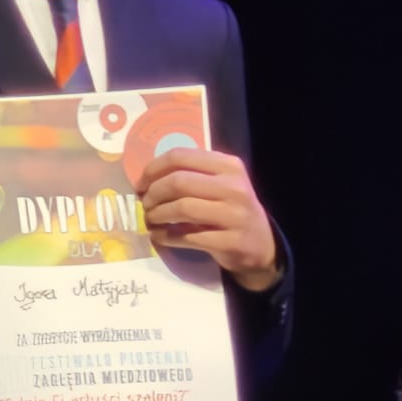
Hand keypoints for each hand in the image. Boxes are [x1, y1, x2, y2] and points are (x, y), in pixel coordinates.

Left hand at [134, 148, 280, 290]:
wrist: (260, 244)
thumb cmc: (231, 210)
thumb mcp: (221, 184)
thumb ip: (192, 175)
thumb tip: (148, 178)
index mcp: (228, 166)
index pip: (181, 156)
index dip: (153, 169)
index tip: (141, 184)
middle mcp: (234, 187)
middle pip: (179, 181)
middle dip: (153, 193)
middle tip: (145, 203)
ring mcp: (233, 215)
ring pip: (181, 208)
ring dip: (157, 215)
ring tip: (150, 219)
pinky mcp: (228, 242)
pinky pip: (186, 236)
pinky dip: (165, 236)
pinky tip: (159, 236)